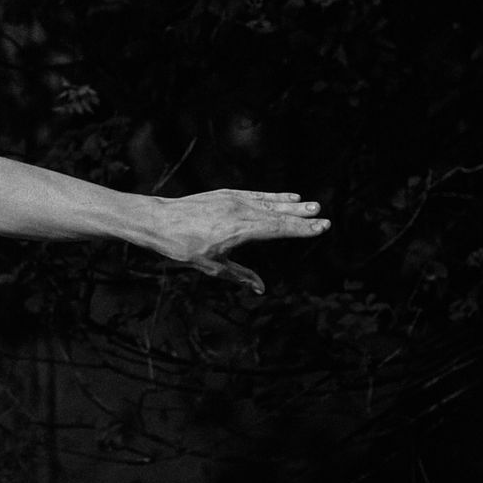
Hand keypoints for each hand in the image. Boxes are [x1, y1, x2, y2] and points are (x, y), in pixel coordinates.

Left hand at [152, 189, 328, 294]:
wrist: (159, 220)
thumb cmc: (183, 246)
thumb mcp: (212, 267)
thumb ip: (240, 275)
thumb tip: (261, 288)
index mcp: (240, 230)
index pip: (278, 228)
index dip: (300, 229)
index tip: (321, 227)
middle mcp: (240, 211)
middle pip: (277, 213)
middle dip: (301, 216)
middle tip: (323, 215)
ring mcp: (233, 199)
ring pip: (268, 202)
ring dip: (290, 203)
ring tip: (310, 204)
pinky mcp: (225, 193)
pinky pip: (255, 194)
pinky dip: (272, 195)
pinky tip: (285, 196)